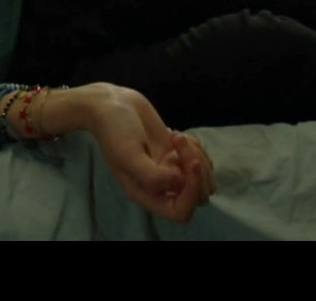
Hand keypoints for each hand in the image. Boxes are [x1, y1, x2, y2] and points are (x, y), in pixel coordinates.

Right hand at [53, 84, 214, 223]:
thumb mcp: (128, 154)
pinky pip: (201, 159)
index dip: (191, 193)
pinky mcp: (176, 155)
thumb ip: (152, 176)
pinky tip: (176, 135)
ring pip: (203, 178)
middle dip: (197, 169)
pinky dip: (196, 146)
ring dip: (198, 156)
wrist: (113, 104)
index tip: (191, 164)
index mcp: (146, 193)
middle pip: (197, 195)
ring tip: (177, 137)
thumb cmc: (116, 130)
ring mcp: (170, 171)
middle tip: (179, 142)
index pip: (180, 212)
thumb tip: (180, 183)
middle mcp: (160, 187)